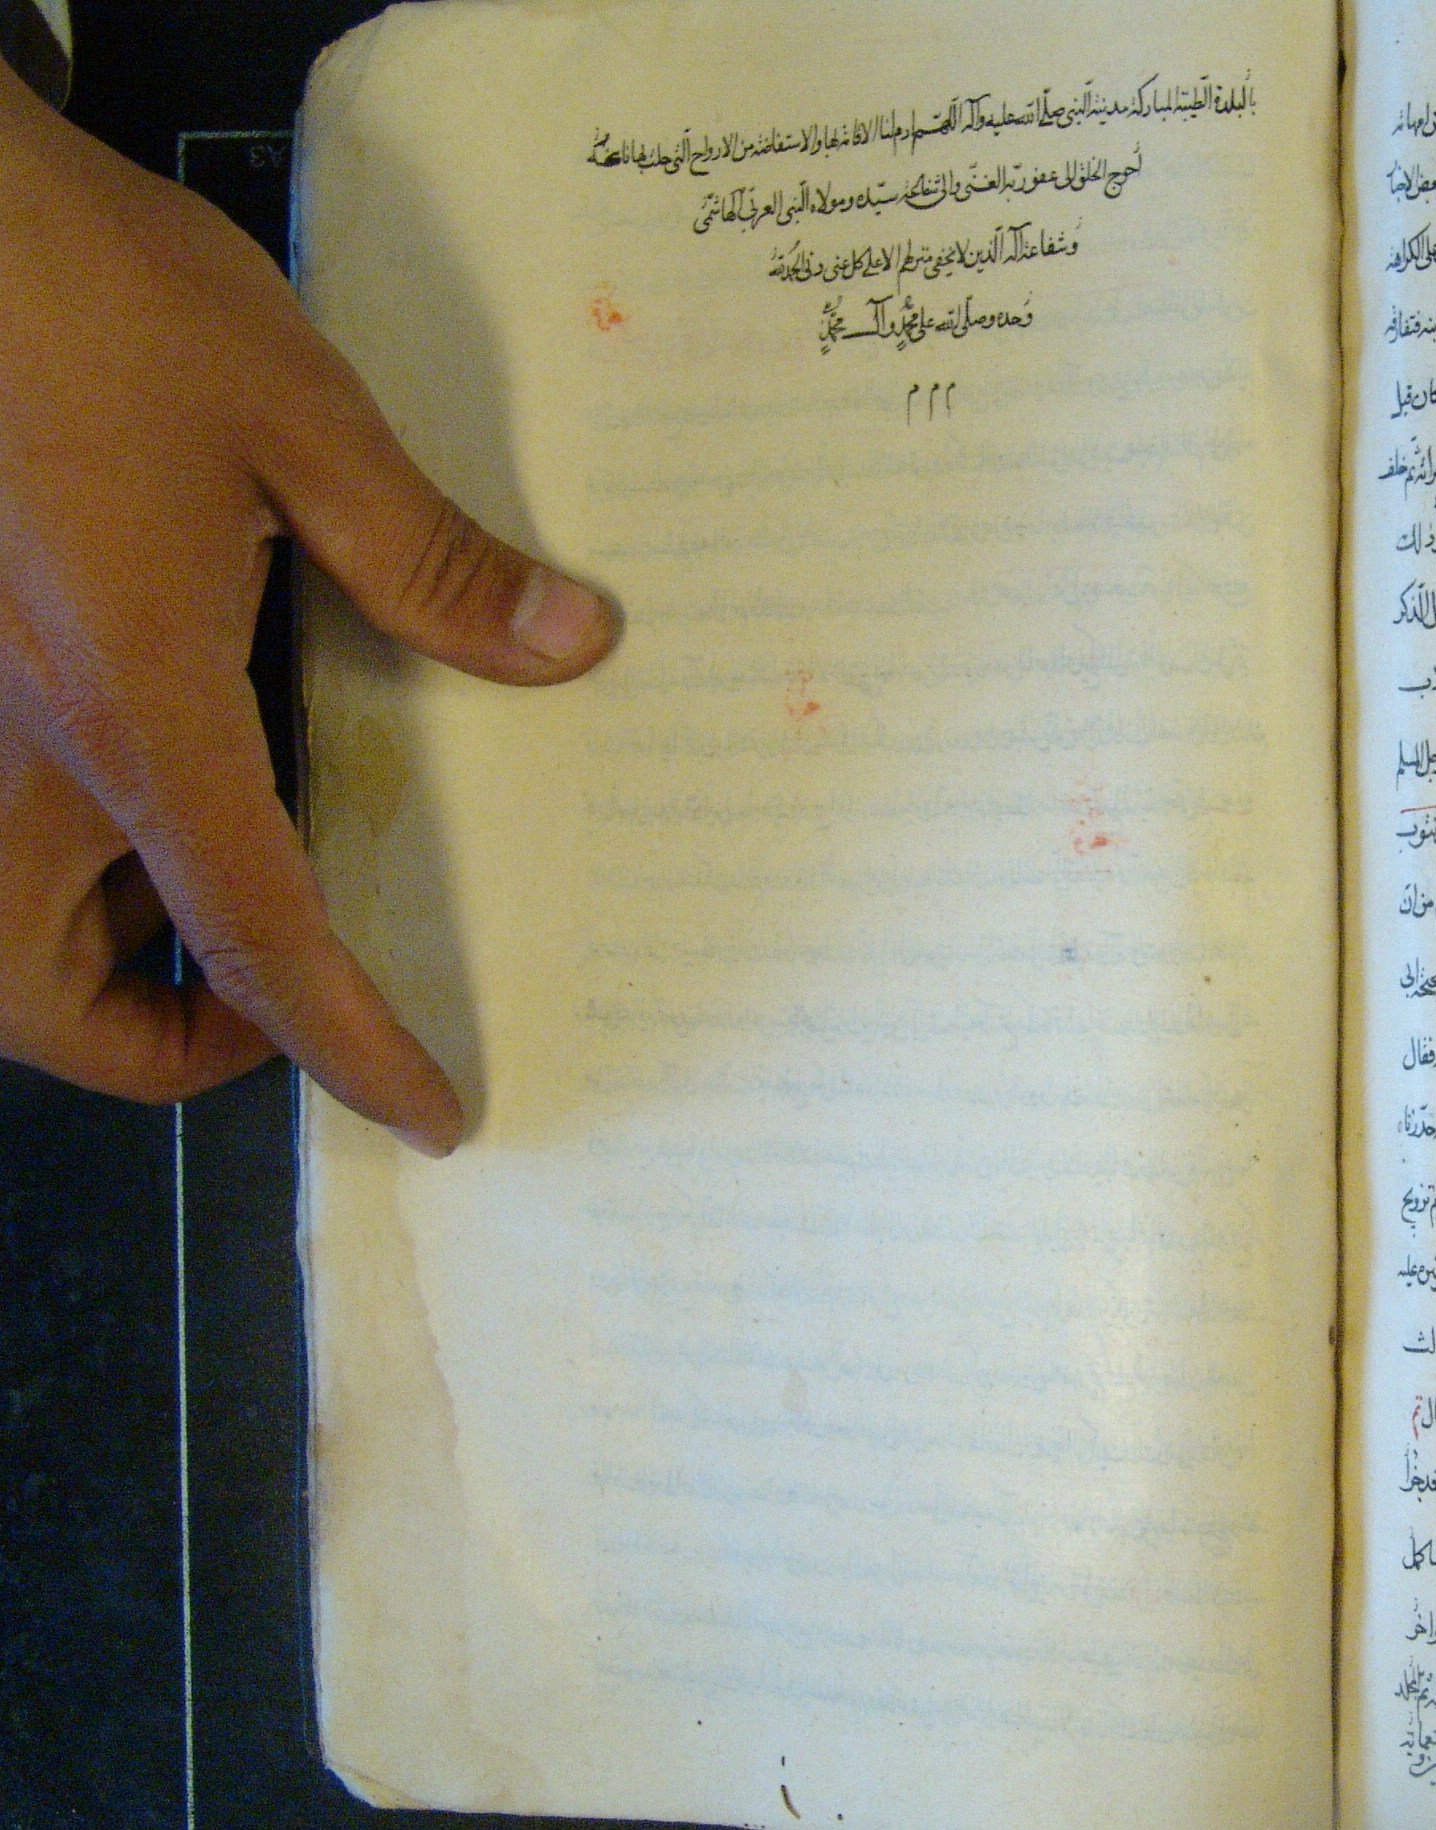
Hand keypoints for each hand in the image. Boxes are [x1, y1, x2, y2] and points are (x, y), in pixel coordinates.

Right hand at [0, 63, 616, 1155]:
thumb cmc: (89, 302)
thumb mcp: (298, 425)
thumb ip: (432, 559)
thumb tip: (569, 643)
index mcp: (128, 717)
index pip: (253, 942)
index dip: (346, 1047)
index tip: (427, 1111)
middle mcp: (5, 753)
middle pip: (41, 998)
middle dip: (153, 1041)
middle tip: (266, 1003)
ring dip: (86, 956)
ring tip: (205, 894)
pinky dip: (50, 856)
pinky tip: (137, 768)